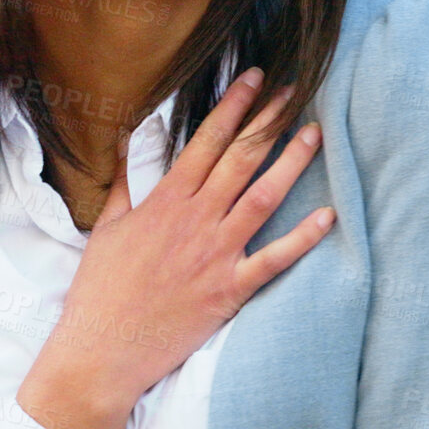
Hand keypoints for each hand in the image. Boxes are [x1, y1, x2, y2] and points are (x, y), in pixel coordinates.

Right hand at [15, 66, 334, 428]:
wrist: (102, 351)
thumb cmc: (100, 291)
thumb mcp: (107, 227)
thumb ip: (124, 181)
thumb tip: (128, 139)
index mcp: (164, 202)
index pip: (205, 141)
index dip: (232, 106)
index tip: (253, 77)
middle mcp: (194, 221)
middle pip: (239, 159)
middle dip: (268, 120)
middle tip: (294, 89)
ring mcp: (214, 255)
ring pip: (262, 198)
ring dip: (290, 164)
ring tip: (314, 134)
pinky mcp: (228, 291)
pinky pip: (273, 261)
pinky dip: (302, 238)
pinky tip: (328, 215)